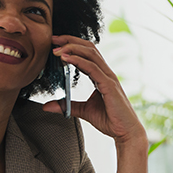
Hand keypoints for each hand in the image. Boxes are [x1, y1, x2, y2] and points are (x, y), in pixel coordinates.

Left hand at [41, 35, 148, 172]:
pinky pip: (93, 68)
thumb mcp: (82, 110)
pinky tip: (66, 58)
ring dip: (72, 48)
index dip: (71, 45)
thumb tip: (47, 106)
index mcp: (100, 75)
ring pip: (91, 54)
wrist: (125, 132)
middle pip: (88, 48)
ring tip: (56, 49)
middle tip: (53, 39)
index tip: (55, 43)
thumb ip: (66, 105)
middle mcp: (106, 73)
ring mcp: (109, 78)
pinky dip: (79, 61)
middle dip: (70, 41)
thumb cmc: (109, 120)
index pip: (86, 53)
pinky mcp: (109, 85)